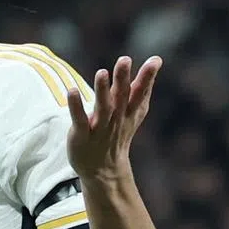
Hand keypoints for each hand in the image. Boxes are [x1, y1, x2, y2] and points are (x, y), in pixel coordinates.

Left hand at [66, 55, 160, 180]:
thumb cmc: (118, 133)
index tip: (155, 60)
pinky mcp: (81, 135)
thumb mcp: (134, 111)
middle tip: (125, 60)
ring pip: (102, 108)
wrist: (103, 169)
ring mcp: (99, 127)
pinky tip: (72, 91)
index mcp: (129, 111)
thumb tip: (156, 59)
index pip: (140, 92)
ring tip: (102, 73)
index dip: (148, 77)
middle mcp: (116, 118)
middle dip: (123, 79)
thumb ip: (144, 86)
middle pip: (121, 97)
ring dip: (102, 90)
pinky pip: (79, 120)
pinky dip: (76, 107)